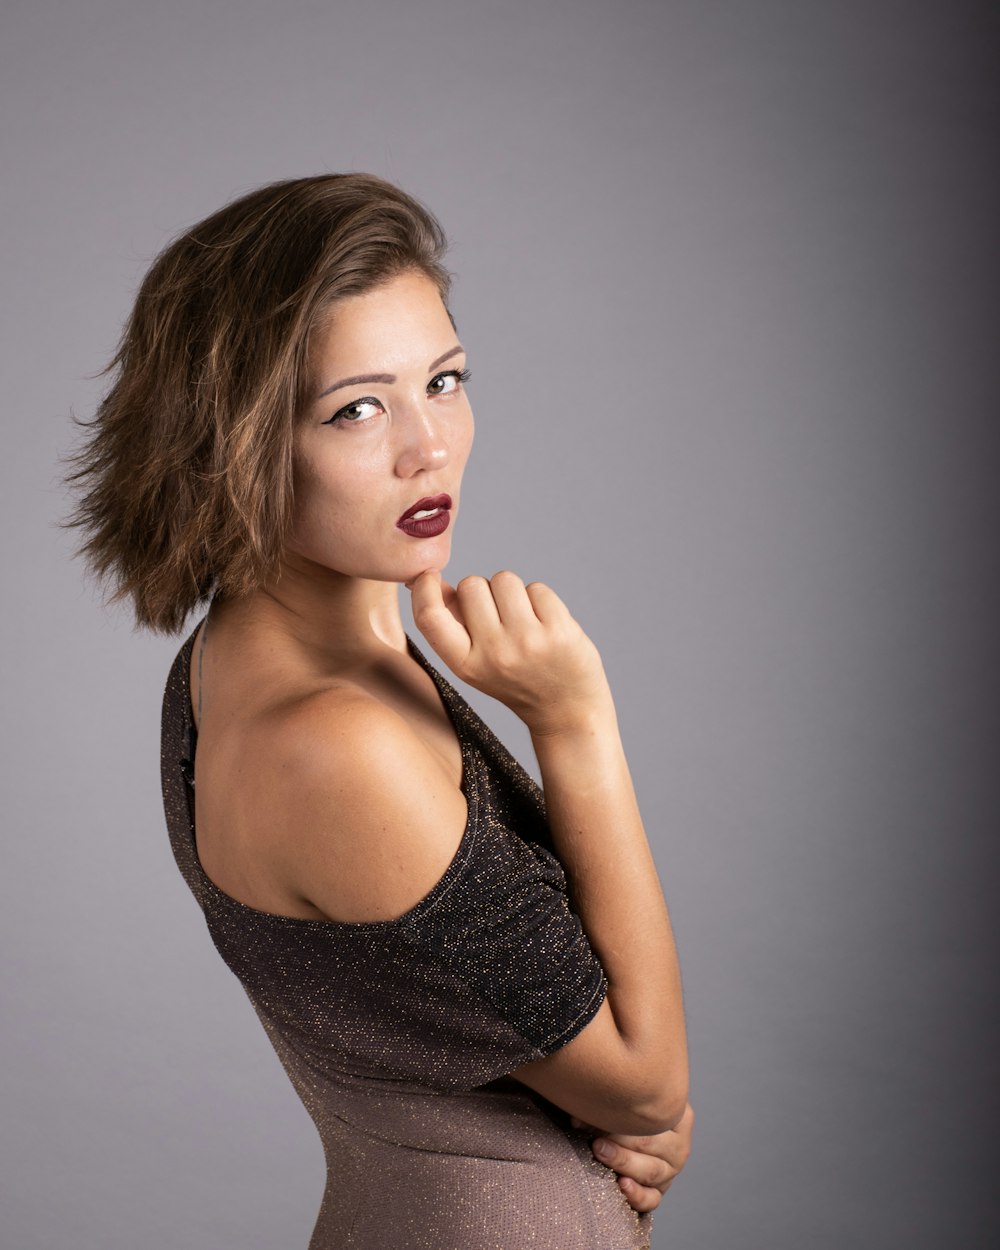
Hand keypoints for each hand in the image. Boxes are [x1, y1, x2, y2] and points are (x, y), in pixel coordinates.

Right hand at [409, 570, 608, 732]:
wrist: (567, 712)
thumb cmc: (517, 681)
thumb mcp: (477, 665)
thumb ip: (453, 626)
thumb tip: (434, 582)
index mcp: (465, 665)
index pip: (429, 617)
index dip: (424, 589)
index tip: (430, 577)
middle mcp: (494, 653)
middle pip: (471, 585)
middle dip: (483, 590)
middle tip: (500, 616)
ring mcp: (528, 641)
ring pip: (504, 579)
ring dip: (513, 592)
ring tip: (523, 620)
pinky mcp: (559, 631)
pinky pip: (537, 588)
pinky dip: (540, 600)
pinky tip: (546, 625)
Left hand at [573, 1102, 694, 1213]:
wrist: (633, 1127)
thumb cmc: (628, 1108)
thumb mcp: (625, 1101)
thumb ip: (606, 1105)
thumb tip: (577, 1118)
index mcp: (677, 1114)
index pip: (655, 1114)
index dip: (625, 1113)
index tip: (598, 1111)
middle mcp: (678, 1145)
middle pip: (649, 1142)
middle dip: (619, 1138)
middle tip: (596, 1137)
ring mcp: (669, 1171)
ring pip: (650, 1170)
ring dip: (622, 1161)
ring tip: (600, 1153)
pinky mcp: (658, 1191)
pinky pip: (651, 1199)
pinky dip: (636, 1195)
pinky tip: (622, 1185)